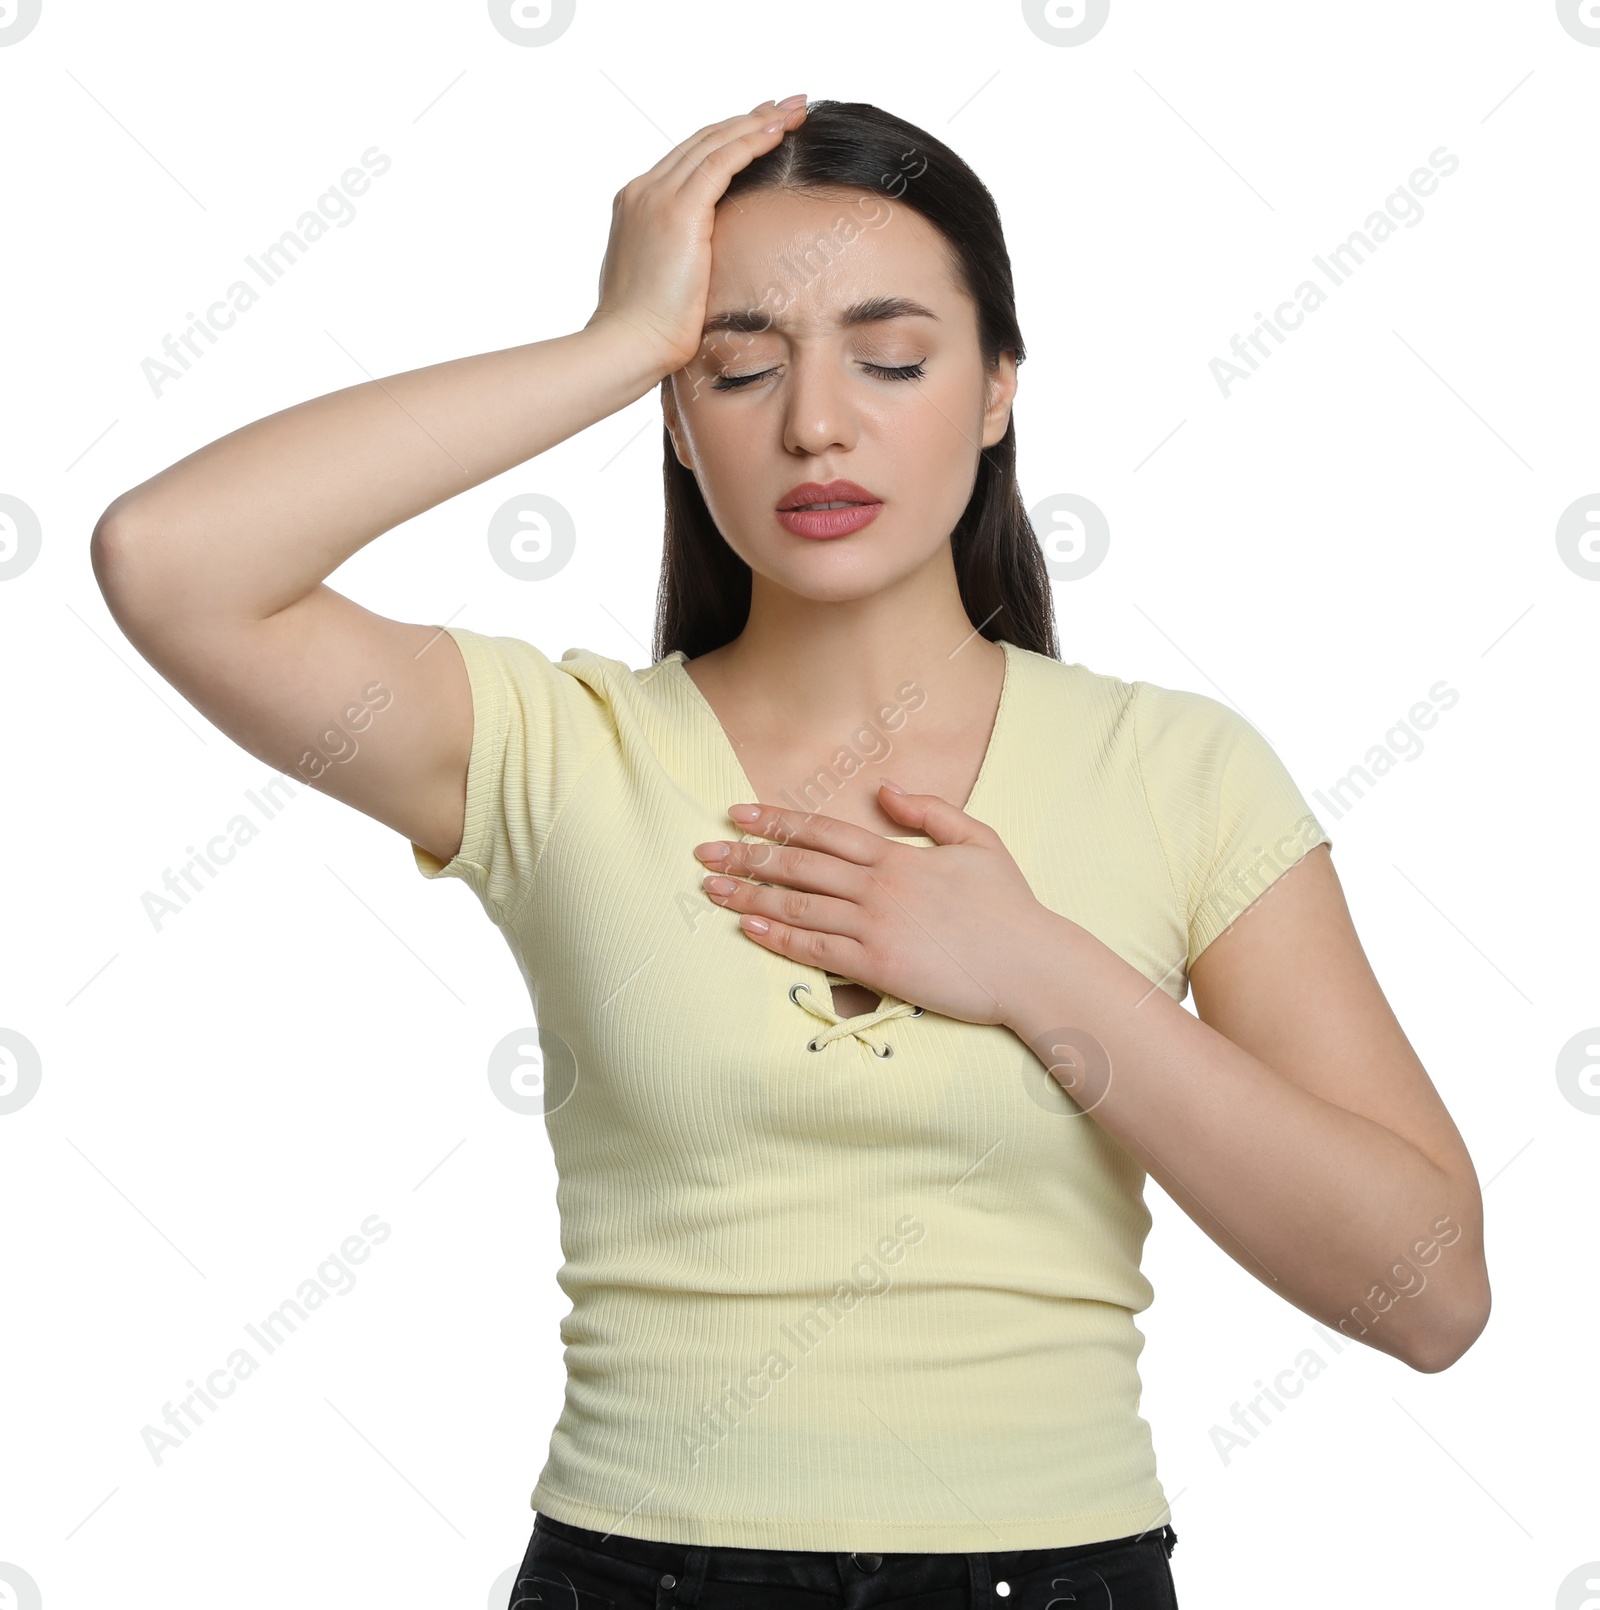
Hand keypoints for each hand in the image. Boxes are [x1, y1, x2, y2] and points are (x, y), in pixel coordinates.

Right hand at [586, 95, 809, 379]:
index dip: (727, 139)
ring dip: (758, 122)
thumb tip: (702, 271)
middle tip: (786, 106)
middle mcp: (643, 192)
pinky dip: (751, 141)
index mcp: (636, 206)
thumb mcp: (661, 285)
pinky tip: (778, 132)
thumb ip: (678, 261)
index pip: (688, 159)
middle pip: (702, 140)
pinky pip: (721, 161)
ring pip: (714, 142)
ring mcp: (656, 197)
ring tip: (794, 110)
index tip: (761, 128)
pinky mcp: (677, 211)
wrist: (628, 346)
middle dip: (748, 119)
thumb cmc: (645, 334)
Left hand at [692, 781, 1058, 1028]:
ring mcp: (876, 927)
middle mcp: (879, 886)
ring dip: (750, 895)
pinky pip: (816, 950)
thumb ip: (930, 810)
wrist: (1031, 964)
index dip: (776, 821)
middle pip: (798, 866)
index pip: (822, 832)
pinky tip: (749, 926)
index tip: (737, 814)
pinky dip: (779, 937)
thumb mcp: (978, 840)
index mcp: (898, 855)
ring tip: (712, 888)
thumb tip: (885, 789)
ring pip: (799, 906)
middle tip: (703, 851)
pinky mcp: (878, 967)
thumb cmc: (1008, 906)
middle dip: (747, 856)